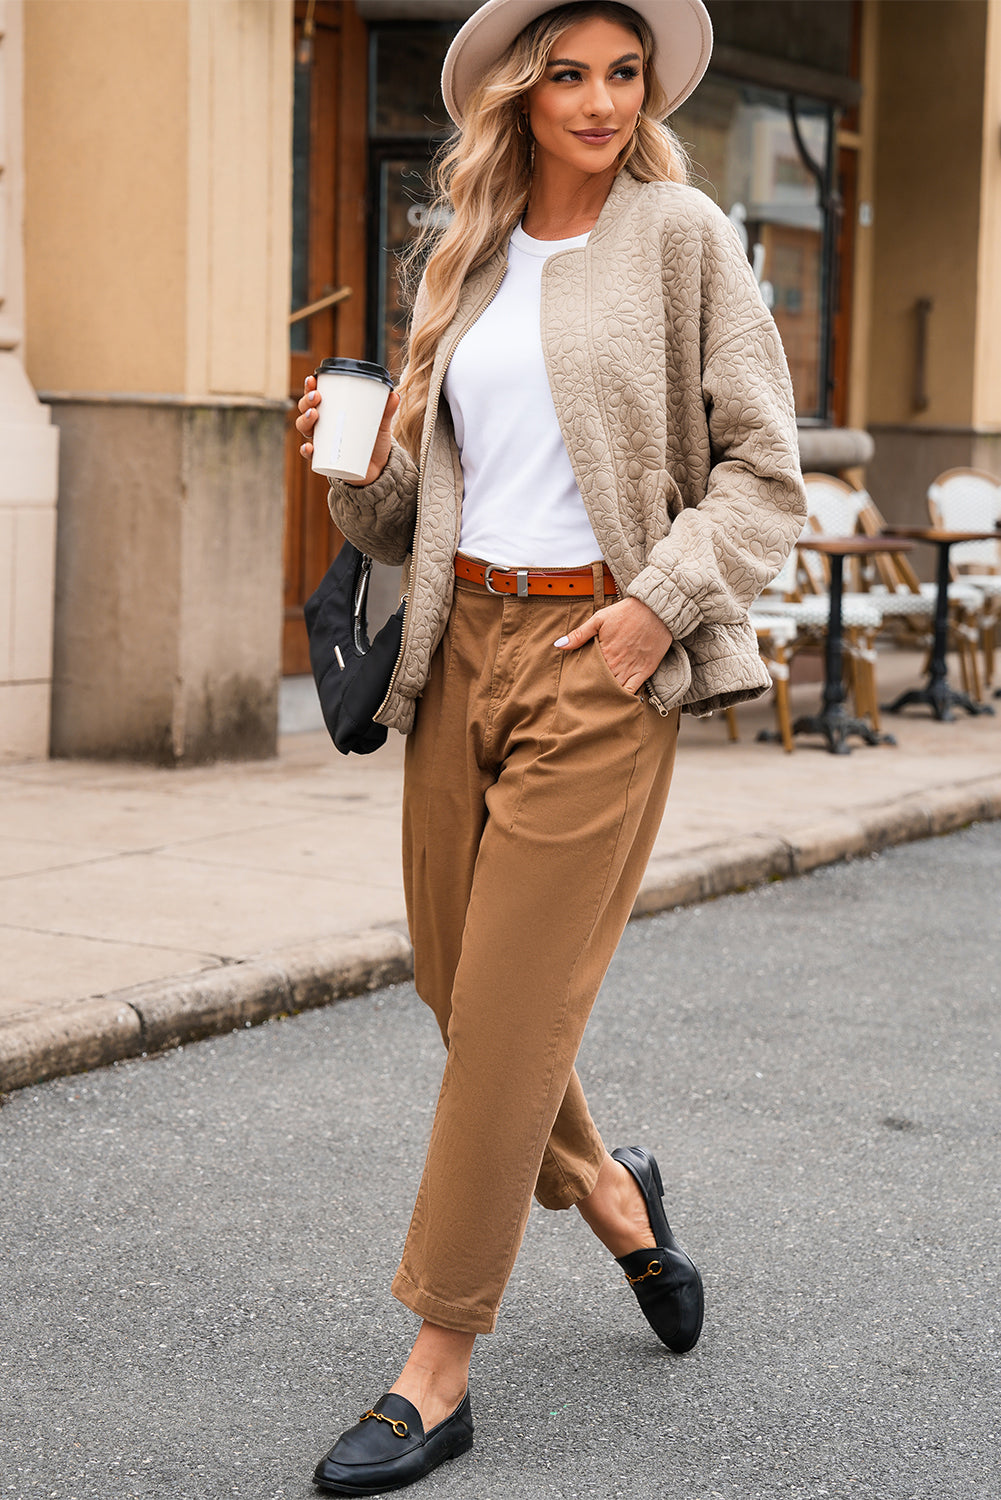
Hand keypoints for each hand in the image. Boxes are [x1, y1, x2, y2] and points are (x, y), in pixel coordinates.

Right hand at [295, 375, 399, 486]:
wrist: (378, 470)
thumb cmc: (374, 443)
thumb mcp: (380, 425)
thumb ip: (386, 411)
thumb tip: (394, 395)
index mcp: (332, 413)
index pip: (316, 397)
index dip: (310, 387)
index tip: (312, 379)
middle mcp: (323, 427)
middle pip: (306, 410)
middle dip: (307, 401)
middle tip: (317, 397)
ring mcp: (322, 443)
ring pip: (305, 429)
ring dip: (304, 420)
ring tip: (314, 415)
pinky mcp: (324, 460)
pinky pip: (310, 455)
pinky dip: (307, 450)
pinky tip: (309, 446)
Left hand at [554, 596, 672, 693]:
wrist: (656, 609)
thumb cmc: (627, 612)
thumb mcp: (599, 618)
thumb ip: (579, 634)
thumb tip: (559, 645)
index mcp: (603, 652)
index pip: (587, 672)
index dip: (580, 680)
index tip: (574, 685)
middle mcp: (616, 663)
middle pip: (599, 683)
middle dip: (591, 690)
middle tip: (583, 697)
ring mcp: (631, 668)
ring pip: (614, 689)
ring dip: (605, 695)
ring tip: (596, 702)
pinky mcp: (645, 670)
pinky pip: (633, 690)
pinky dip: (624, 697)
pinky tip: (617, 701)